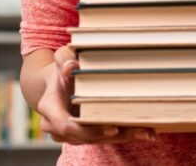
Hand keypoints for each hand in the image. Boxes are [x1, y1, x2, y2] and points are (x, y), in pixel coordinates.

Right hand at [36, 44, 155, 144]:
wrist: (56, 82)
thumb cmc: (61, 66)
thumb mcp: (61, 57)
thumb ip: (64, 58)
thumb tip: (71, 66)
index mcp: (49, 107)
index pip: (66, 125)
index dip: (89, 129)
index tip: (112, 127)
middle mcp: (56, 125)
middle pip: (86, 137)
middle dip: (113, 135)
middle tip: (139, 130)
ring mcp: (69, 132)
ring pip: (97, 139)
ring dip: (123, 136)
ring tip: (147, 131)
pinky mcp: (82, 134)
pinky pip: (102, 137)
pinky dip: (123, 134)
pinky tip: (144, 131)